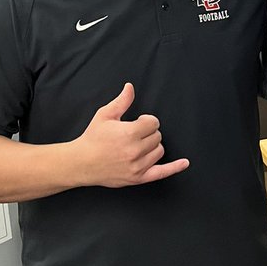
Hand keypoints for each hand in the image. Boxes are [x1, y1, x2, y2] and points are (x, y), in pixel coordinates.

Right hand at [69, 83, 189, 188]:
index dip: (146, 121)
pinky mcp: (137, 178)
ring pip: (159, 151)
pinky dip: (175, 168)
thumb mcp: (105, 115)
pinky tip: (185, 163)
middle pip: (157, 136)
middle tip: (134, 135)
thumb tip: (130, 87)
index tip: (137, 123)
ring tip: (137, 146)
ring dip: (152, 146)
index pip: (153, 123)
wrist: (81, 162)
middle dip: (148, 133)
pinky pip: (161, 173)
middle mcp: (135, 151)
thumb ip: (122, 101)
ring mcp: (137, 166)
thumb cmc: (92, 138)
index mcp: (129, 133)